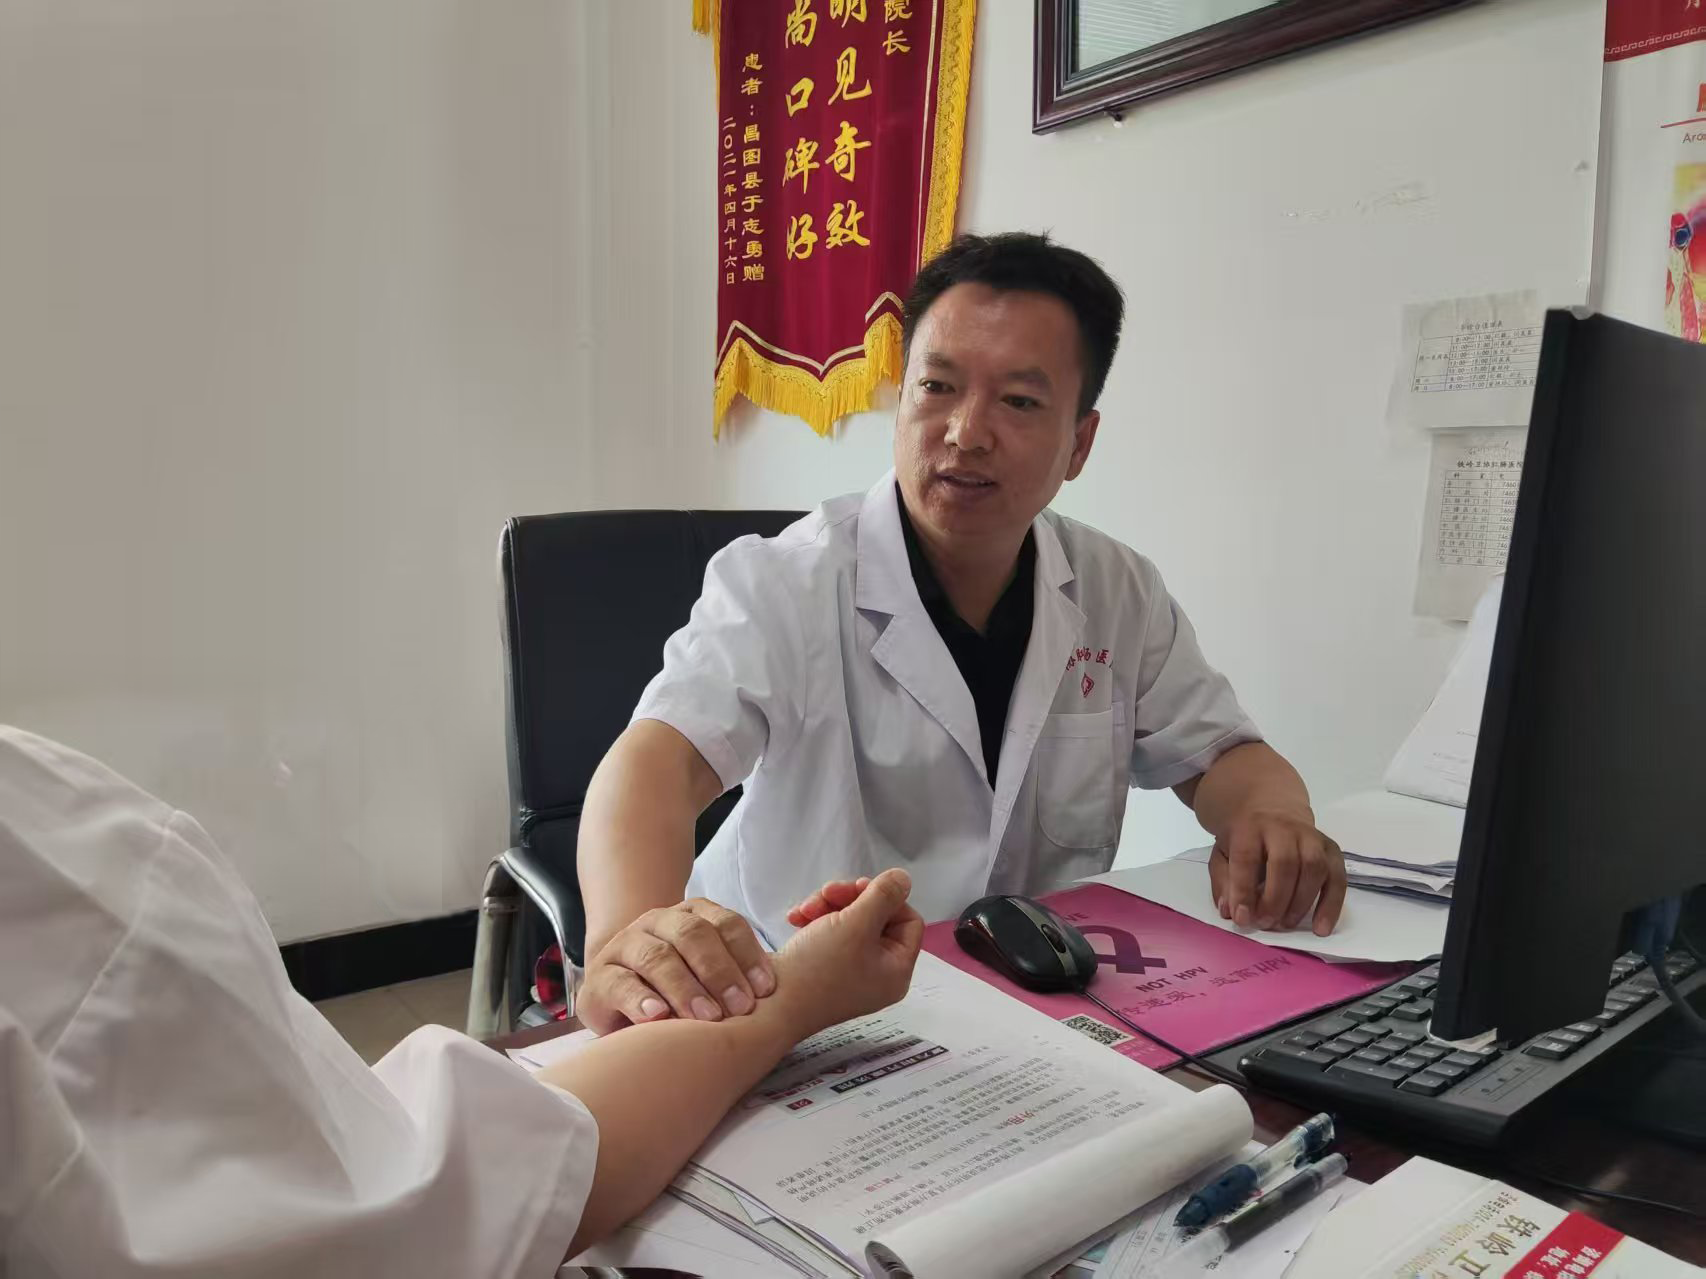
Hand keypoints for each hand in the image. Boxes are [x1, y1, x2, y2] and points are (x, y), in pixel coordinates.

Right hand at [578, 899, 775, 1035]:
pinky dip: (641, 1000)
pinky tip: (659, 1018)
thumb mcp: (708, 977)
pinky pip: (621, 984)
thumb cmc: (678, 990)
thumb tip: (778, 994)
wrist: (618, 996)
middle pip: (692, 934)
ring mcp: (625, 946)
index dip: (747, 955)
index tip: (765, 990)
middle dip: (720, 971)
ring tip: (707, 1017)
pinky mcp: (599, 979)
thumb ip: (737, 976)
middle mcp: (657, 922)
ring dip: (686, 988)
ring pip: (657, 957)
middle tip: (739, 1008)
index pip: (725, 924)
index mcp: (691, 915)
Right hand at [773, 868, 923, 1035]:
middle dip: (849, 900)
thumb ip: (883, 896)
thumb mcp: (856, 924)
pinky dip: (816, 921)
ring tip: (804, 910)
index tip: (858, 889)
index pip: (908, 920)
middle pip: (877, 918)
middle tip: (825, 892)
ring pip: (851, 922)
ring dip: (828, 907)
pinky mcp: (827, 970)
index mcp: (896, 970)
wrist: (768, 1003)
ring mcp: (852, 973)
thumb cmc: (816, 969)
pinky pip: (832, 935)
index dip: (885, 899)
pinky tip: (796, 919)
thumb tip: (904, 878)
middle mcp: (878, 974)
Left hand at [1208, 810, 1345, 935]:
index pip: (1247, 858)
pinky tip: (1321, 928)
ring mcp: (1311, 836)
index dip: (1244, 890)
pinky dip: (1331, 905)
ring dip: (1301, 903)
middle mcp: (1283, 827)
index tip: (1242, 918)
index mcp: (1250, 826)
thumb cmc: (1244, 837)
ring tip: (1286, 924)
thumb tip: (1229, 911)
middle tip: (1265, 923)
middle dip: (1275, 899)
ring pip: (1314, 868)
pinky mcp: (1330, 848)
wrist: (1270, 806)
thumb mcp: (1222, 852)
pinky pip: (1338, 877)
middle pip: (1285, 862)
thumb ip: (1222, 882)